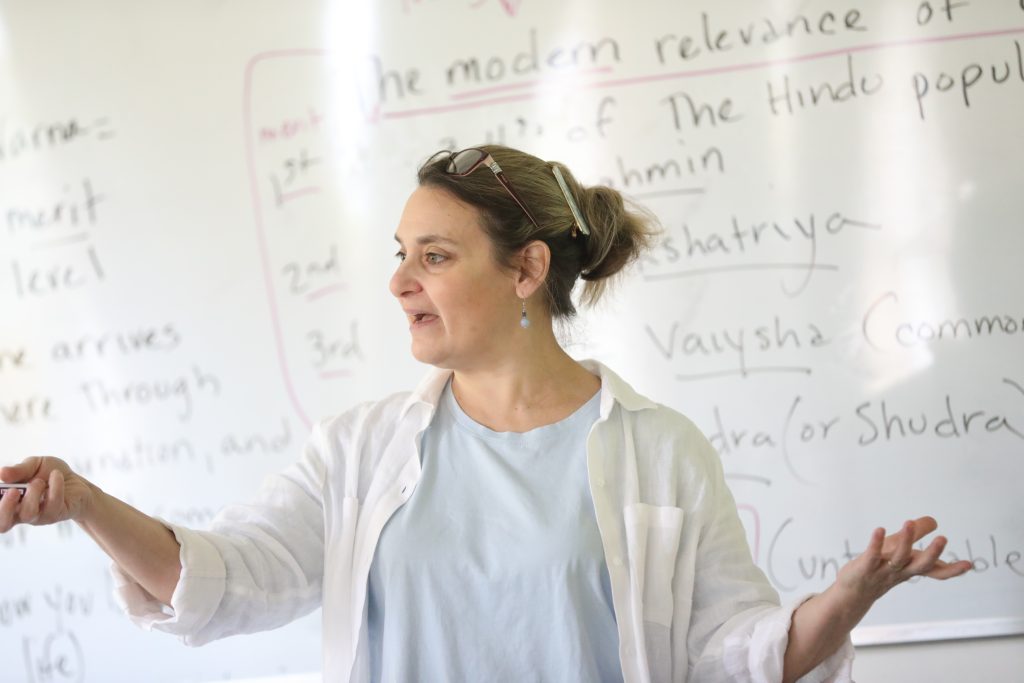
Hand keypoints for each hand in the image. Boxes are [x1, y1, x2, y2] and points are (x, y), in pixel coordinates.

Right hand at [0, 456, 95, 531]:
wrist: (77, 481)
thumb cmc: (49, 474)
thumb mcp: (33, 465)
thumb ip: (18, 470)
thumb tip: (2, 473)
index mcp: (9, 502)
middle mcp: (20, 513)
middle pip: (3, 524)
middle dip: (4, 508)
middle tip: (13, 491)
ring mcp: (39, 516)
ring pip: (28, 513)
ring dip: (33, 494)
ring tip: (40, 481)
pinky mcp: (57, 513)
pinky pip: (53, 503)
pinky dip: (55, 485)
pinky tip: (56, 475)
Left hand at [835, 516, 972, 607]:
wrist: (853, 592)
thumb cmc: (879, 568)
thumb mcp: (900, 552)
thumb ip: (916, 537)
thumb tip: (934, 521)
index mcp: (911, 568)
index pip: (935, 571)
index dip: (952, 569)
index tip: (969, 565)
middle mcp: (900, 571)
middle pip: (920, 565)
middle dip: (932, 553)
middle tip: (943, 538)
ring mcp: (882, 570)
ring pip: (897, 558)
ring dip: (905, 541)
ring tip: (909, 523)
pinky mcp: (864, 567)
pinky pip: (871, 555)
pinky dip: (876, 543)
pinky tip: (880, 529)